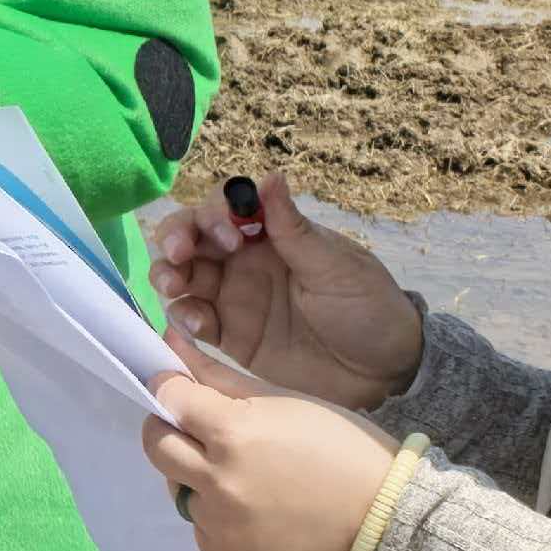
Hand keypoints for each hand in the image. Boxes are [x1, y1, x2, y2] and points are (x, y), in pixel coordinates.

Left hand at [142, 334, 409, 550]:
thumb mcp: (285, 400)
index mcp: (234, 434)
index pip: (169, 399)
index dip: (170, 390)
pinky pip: (205, 534)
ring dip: (202, 482)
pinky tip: (259, 515)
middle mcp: (219, 484)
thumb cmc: (341, 447)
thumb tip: (168, 343)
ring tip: (250, 481)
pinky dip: (221, 522)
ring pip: (183, 494)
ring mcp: (223, 530)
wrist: (388, 519)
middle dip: (171, 433)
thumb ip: (219, 376)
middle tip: (201, 435)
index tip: (179, 393)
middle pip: (158, 449)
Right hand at [144, 168, 422, 409]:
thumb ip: (294, 229)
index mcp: (271, 236)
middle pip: (191, 239)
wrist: (383, 374)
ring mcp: (234, 299)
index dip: (211, 217)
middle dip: (174, 241)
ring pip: (183, 277)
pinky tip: (195, 324)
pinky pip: (193, 320)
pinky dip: (183, 317)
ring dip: (167, 275)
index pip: (224, 210)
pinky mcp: (230, 336)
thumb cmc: (368, 309)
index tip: (226, 239)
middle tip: (177, 258)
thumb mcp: (336, 268)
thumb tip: (270, 175)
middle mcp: (244, 261)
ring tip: (173, 287)